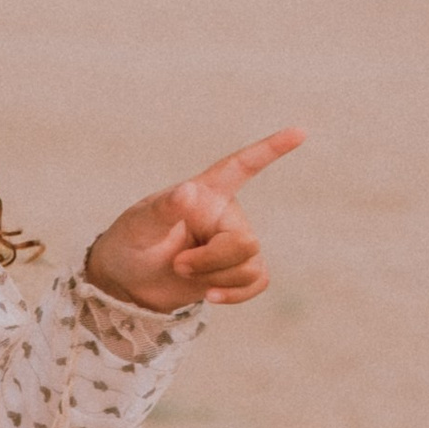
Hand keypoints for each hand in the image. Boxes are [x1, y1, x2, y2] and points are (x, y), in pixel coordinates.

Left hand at [83, 128, 303, 312]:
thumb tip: (189, 190)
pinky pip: (258, 281)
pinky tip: (211, 295)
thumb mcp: (138, 226)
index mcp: (205, 193)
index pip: (241, 167)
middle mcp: (225, 214)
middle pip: (246, 242)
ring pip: (251, 265)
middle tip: (178, 264)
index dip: (270, 149)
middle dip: (213, 261)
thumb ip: (164, 209)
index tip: (300, 132)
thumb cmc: (130, 244)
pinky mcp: (237, 270)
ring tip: (183, 272)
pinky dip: (236, 294)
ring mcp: (233, 242)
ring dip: (216, 278)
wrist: (128, 283)